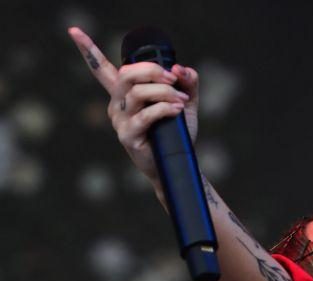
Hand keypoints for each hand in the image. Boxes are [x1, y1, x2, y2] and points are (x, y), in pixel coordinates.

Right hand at [67, 26, 200, 182]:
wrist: (176, 165)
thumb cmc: (175, 133)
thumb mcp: (185, 103)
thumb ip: (187, 83)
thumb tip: (181, 68)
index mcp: (124, 94)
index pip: (102, 69)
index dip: (87, 50)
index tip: (73, 30)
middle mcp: (117, 104)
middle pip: (127, 74)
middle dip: (152, 70)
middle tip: (174, 79)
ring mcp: (120, 121)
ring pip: (137, 93)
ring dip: (164, 92)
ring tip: (181, 101)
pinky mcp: (128, 136)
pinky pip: (145, 115)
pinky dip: (165, 109)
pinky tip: (177, 111)